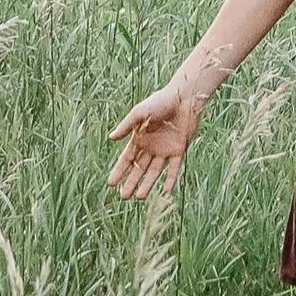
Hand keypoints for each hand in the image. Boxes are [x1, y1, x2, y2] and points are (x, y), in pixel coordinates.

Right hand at [106, 84, 201, 199]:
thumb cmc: (160, 101)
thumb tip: (111, 138)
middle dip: (131, 182)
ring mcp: (165, 150)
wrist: (184, 97)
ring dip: (148, 184)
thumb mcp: (139, 112)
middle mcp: (151, 147)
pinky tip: (166, 191)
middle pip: (139, 169)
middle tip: (124, 196)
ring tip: (140, 197)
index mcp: (140, 138)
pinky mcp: (179, 150)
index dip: (119, 171)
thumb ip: (126, 126)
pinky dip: (171, 179)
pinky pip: (175, 168)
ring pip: (154, 171)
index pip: (127, 159)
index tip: (111, 184)